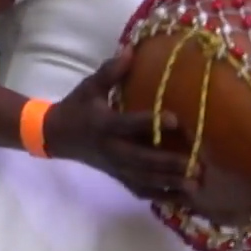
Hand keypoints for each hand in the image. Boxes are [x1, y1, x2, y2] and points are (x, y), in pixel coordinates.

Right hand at [42, 51, 197, 201]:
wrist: (56, 136)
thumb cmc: (77, 107)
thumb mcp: (89, 87)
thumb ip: (110, 72)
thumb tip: (130, 50)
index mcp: (103, 124)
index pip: (128, 125)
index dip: (149, 123)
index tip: (174, 119)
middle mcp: (110, 149)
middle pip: (141, 160)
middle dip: (168, 164)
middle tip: (195, 165)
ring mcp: (114, 166)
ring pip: (143, 179)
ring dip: (169, 184)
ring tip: (195, 187)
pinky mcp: (117, 177)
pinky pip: (139, 190)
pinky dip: (160, 196)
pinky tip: (182, 199)